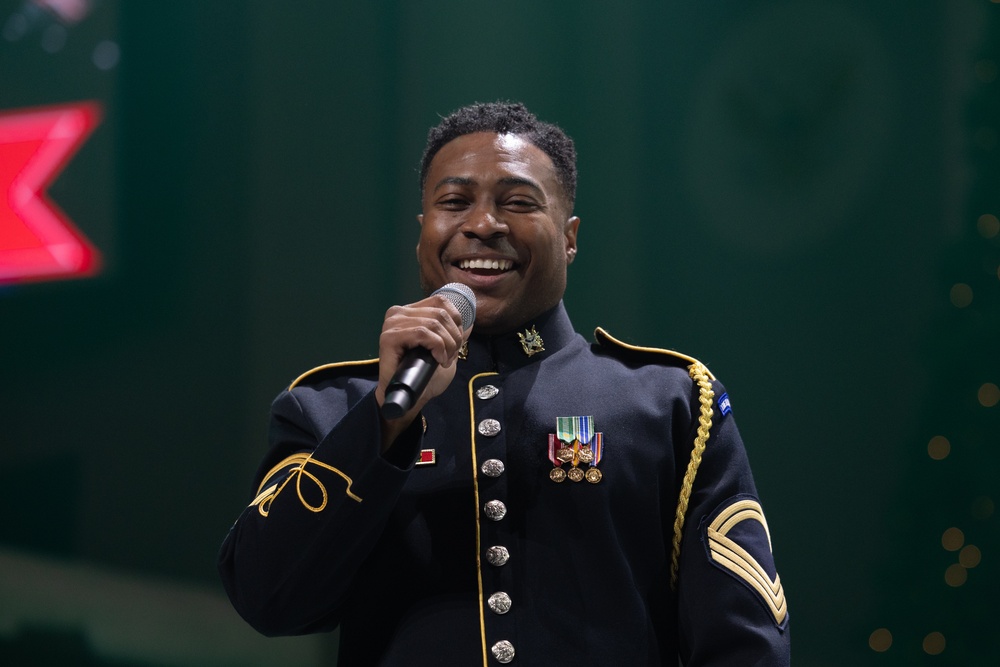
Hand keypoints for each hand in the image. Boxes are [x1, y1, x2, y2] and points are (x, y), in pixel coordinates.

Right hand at [375, 293, 468, 448]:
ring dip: (447, 345)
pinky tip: (438, 360)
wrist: (410, 397)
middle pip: (440, 313)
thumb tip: (470, 321)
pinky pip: (423, 333)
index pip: (441, 301)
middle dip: (454, 337)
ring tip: (444, 360)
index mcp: (410, 311)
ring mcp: (392, 324)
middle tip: (450, 357)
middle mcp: (398, 313)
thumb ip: (453, 334)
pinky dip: (437, 347)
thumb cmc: (424, 376)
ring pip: (434, 323)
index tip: (456, 344)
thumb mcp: (445, 350)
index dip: (456, 322)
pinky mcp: (389, 337)